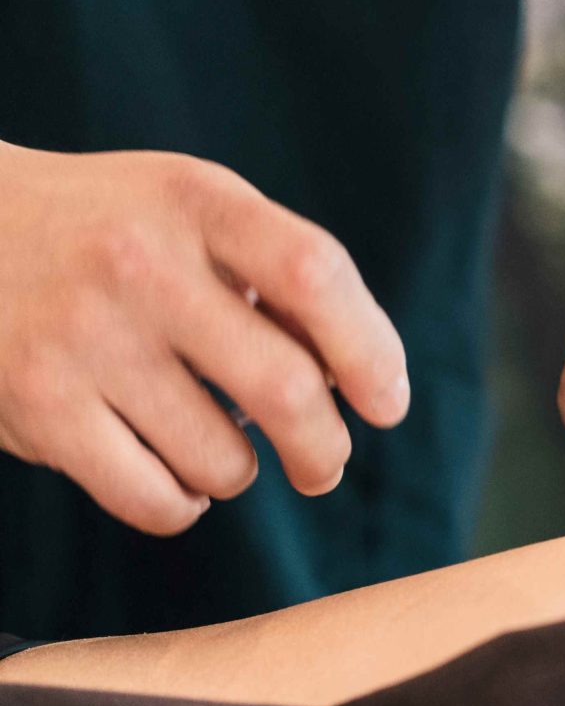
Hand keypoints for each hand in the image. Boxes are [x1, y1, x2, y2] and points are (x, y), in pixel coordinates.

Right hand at [0, 144, 409, 534]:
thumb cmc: (108, 236)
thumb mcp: (187, 213)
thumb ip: (277, 279)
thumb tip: (363, 383)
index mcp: (193, 201)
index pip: (314, 273)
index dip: (369, 351)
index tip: (385, 403)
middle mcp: (136, 261)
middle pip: (286, 387)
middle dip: (324, 450)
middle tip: (321, 466)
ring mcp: (81, 334)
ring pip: (224, 461)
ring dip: (237, 473)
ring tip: (211, 444)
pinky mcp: (38, 403)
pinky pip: (156, 500)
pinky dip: (180, 504)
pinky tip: (167, 474)